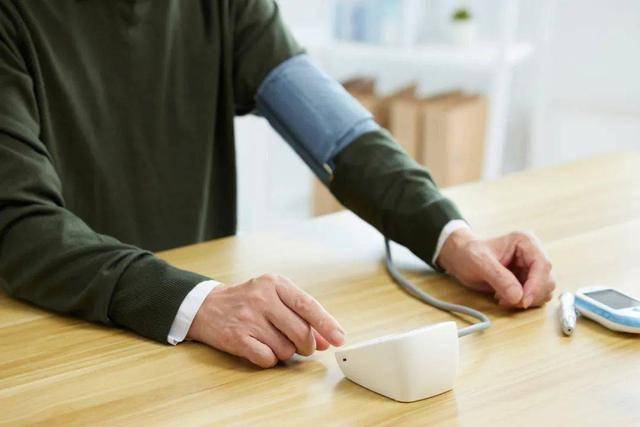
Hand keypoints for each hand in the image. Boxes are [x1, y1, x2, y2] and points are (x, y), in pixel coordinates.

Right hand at [187, 274, 345, 367]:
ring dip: (286, 352)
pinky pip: (267, 358)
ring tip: (274, 342)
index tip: (340, 339)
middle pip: (300, 331)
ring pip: (285, 348)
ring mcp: (248, 318)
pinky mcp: (236, 338)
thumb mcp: (275, 298)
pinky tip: (261, 348)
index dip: (326, 324)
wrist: (207, 306)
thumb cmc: (249, 302)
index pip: (308, 305)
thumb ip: (301, 316)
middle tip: (304, 347)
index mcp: (275, 283)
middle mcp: (262, 298)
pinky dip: (269, 359)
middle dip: (307, 345)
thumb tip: (327, 340)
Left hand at [437, 228, 555, 308]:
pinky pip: (534, 297)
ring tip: (501, 297)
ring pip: (543, 291)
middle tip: (506, 300)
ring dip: (525, 300)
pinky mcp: (527, 281)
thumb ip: (499, 278)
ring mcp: (531, 268)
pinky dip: (521, 302)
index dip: (536, 285)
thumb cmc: (468, 253)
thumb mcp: (479, 262)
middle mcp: (533, 254)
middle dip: (530, 295)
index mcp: (525, 242)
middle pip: (547, 280)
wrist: (460, 258)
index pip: (542, 265)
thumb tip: (518, 296)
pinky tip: (504, 298)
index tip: (523, 301)